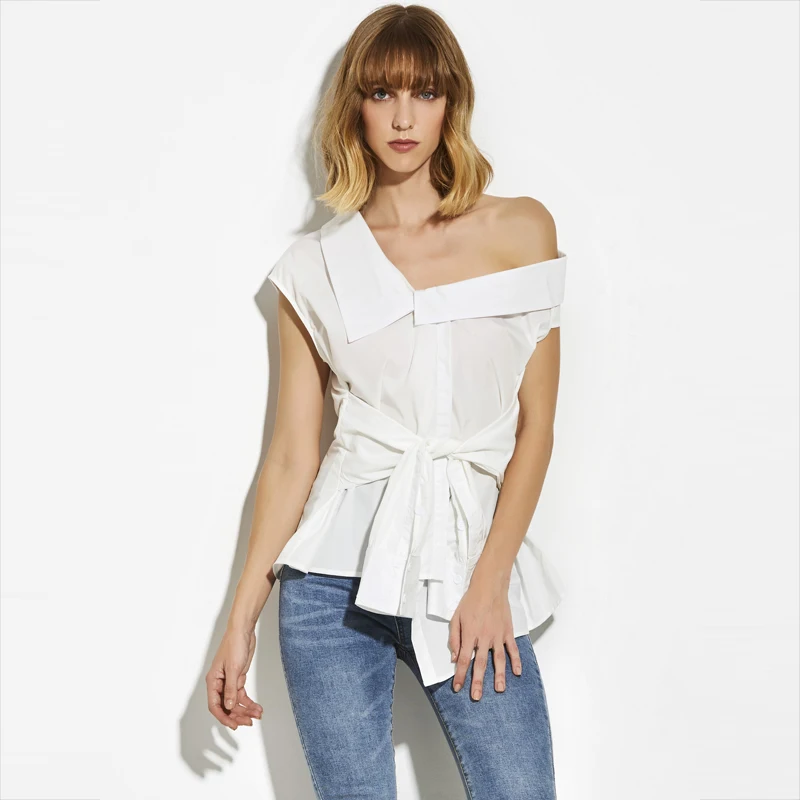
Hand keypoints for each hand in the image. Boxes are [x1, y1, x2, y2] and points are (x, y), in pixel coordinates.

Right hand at [206, 624, 262, 729]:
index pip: (215, 705)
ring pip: (235, 702)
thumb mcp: (233, 668)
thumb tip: (229, 707)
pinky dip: (249, 702)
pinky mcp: (238, 678)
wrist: (243, 631)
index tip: (234, 725)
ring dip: (245, 710)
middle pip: (226, 706)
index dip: (223, 717)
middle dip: (237, 715)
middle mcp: (220, 683)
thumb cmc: (234, 645)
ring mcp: (229, 681)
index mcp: (213, 681)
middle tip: (248, 722)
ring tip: (257, 715)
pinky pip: (242, 694)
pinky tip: (257, 708)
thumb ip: (231, 688)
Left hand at [447, 572, 522, 700]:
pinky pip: (512, 649)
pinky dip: (516, 661)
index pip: (463, 660)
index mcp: (469, 634)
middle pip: (480, 664)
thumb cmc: (471, 601)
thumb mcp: (456, 617)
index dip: (459, 675)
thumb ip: (454, 638)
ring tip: (499, 690)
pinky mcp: (507, 631)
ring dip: (499, 676)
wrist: (489, 587)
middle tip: (477, 697)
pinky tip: (517, 672)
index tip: (457, 687)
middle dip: (477, 682)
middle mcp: (484, 637)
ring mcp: (497, 635)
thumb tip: (453, 657)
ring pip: (498, 659)